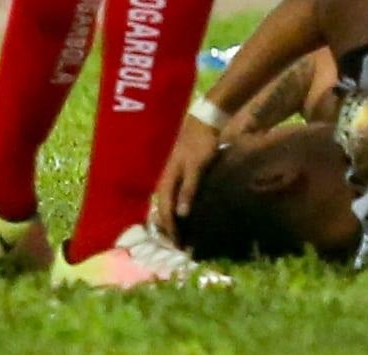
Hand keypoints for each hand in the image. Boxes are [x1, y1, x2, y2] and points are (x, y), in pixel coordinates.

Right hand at [155, 110, 220, 234]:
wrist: (204, 122)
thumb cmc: (201, 144)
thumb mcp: (197, 167)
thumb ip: (189, 189)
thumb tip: (180, 215)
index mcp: (167, 181)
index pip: (165, 212)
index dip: (171, 230)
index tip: (179, 246)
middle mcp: (165, 181)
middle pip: (163, 211)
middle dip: (169, 229)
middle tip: (179, 246)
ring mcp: (171, 178)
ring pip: (167, 205)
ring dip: (172, 221)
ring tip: (181, 235)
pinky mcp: (179, 175)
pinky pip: (174, 198)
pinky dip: (177, 210)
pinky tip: (185, 215)